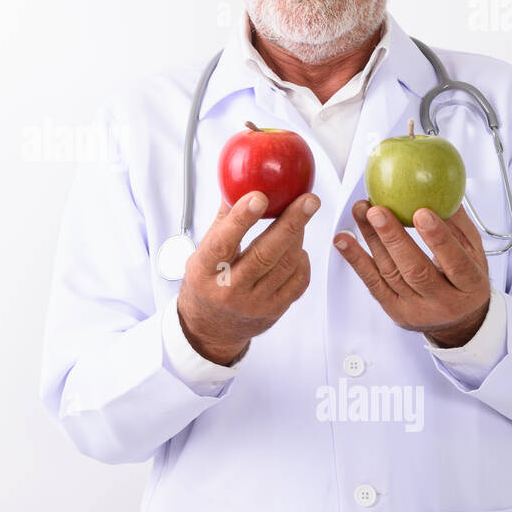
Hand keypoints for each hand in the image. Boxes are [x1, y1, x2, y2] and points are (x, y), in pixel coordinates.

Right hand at [176, 190, 319, 364]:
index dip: (241, 219)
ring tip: (302, 215)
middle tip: (309, 200)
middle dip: (291, 223)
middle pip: (265, 254)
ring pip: (286, 265)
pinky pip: (298, 282)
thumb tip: (240, 183)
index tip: (259, 195)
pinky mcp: (274, 311)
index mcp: (205, 271)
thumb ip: (224, 220)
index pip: (223, 242)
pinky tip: (297, 248)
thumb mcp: (203, 252)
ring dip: (298, 236)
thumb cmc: (208, 281)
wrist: (212, 328)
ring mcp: (254, 303)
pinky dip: (302, 260)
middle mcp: (229, 290)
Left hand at [334, 201, 490, 346]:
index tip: (422, 212)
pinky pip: (372, 283)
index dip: (438, 239)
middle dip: (393, 238)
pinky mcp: (394, 310)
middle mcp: (443, 302)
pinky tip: (343, 240)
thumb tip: (442, 189)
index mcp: (471, 287)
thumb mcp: (474, 253)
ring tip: (361, 212)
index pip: (455, 263)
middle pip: (415, 270)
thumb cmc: (465, 280)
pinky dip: (355, 259)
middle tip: (377, 210)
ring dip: (371, 240)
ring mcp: (416, 309)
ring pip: (390, 273)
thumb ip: (458, 224)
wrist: (457, 320)